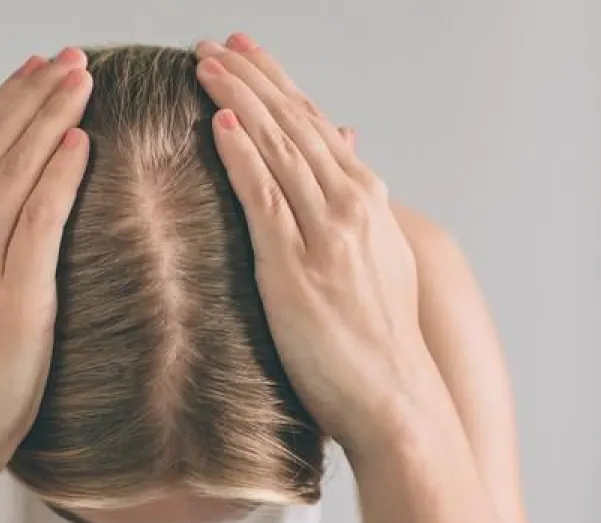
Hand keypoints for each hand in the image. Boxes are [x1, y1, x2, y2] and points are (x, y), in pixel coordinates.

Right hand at [0, 48, 91, 482]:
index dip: (1, 104)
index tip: (31, 70)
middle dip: (32, 96)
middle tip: (68, 58)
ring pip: (15, 174)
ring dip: (51, 119)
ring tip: (81, 79)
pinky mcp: (15, 300)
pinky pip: (39, 223)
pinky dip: (59, 177)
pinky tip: (80, 143)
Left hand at [195, 34, 430, 450]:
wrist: (396, 398)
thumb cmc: (381, 338)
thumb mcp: (383, 259)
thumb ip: (364, 206)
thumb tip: (357, 160)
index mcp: (366, 200)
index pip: (314, 124)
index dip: (276, 84)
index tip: (243, 52)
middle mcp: (350, 206)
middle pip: (294, 124)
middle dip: (251, 78)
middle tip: (212, 44)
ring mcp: (325, 235)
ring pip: (278, 149)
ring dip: (239, 101)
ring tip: (204, 66)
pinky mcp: (296, 269)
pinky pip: (264, 199)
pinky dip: (242, 157)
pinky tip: (218, 124)